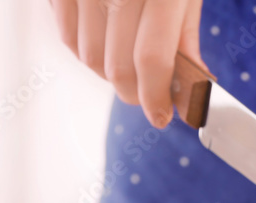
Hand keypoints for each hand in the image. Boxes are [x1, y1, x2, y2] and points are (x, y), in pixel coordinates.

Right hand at [50, 0, 205, 127]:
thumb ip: (185, 39)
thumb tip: (190, 92)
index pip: (152, 61)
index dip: (156, 97)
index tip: (162, 116)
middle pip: (117, 66)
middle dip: (135, 93)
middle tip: (149, 98)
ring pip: (88, 57)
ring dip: (109, 73)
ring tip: (128, 64)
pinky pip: (66, 35)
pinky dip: (86, 49)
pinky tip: (106, 40)